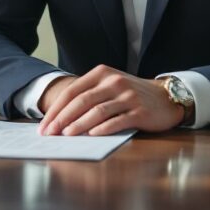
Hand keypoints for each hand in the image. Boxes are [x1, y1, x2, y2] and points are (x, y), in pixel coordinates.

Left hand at [38, 65, 183, 135]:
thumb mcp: (109, 86)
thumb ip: (89, 95)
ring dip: (79, 124)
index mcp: (101, 73)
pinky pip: (117, 120)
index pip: (72, 91)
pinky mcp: (140, 111)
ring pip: (97, 111)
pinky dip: (103, 128)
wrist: (166, 97)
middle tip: (50, 133)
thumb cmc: (131, 94)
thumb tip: (61, 118)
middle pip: (82, 101)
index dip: (56, 109)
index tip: (44, 124)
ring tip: (66, 135)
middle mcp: (113, 82)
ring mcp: (127, 96)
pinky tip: (92, 135)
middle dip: (62, 118)